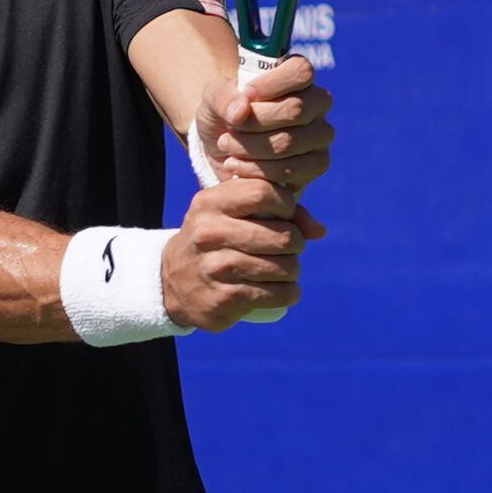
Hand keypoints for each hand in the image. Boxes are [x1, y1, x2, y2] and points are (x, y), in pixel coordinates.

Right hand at [162, 166, 315, 329]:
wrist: (172, 282)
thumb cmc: (216, 239)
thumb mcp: (232, 214)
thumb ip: (278, 211)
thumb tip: (319, 231)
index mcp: (210, 203)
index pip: (263, 192)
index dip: (286, 205)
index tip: (285, 216)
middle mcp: (208, 233)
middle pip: (281, 236)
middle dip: (296, 243)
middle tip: (289, 248)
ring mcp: (214, 269)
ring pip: (283, 268)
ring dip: (293, 270)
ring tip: (285, 269)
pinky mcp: (222, 300)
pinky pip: (276, 295)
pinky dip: (288, 293)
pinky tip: (283, 290)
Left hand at [204, 51, 332, 197]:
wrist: (226, 150)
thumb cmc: (226, 115)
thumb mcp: (213, 99)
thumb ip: (223, 97)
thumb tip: (241, 110)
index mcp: (297, 77)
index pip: (301, 71)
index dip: (272, 83)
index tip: (247, 94)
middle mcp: (317, 102)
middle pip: (295, 109)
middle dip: (254, 122)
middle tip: (231, 127)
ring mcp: (321, 134)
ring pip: (289, 142)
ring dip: (250, 147)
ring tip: (226, 145)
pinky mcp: (317, 163)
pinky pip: (291, 169)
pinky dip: (257, 169)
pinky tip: (236, 165)